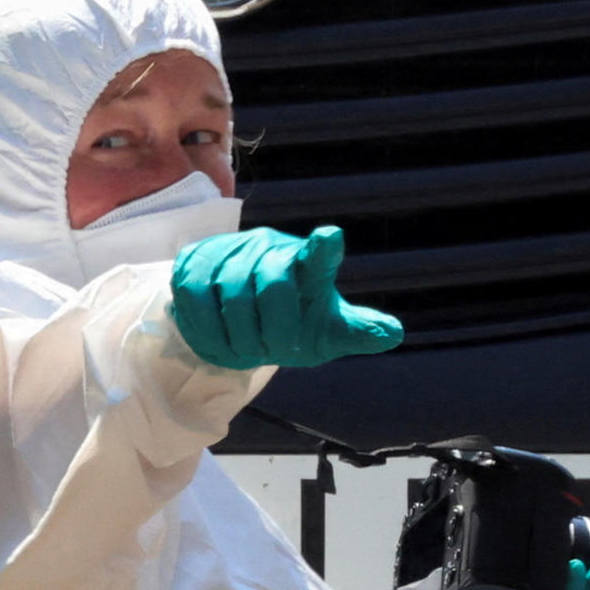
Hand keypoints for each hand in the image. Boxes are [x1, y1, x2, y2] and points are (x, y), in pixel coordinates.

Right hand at [166, 227, 403, 370]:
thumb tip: (394, 333)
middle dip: (273, 330)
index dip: (324, 248)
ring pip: (231, 292)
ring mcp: (232, 250)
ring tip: (245, 350)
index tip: (330, 238)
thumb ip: (354, 330)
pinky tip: (217, 340)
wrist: (239, 314)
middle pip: (272, 286)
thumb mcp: (325, 330)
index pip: (319, 255)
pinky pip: (194, 295)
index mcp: (308, 265)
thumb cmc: (292, 320)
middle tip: (271, 351)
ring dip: (239, 335)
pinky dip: (205, 328)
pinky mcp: (196, 260)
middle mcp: (271, 247)